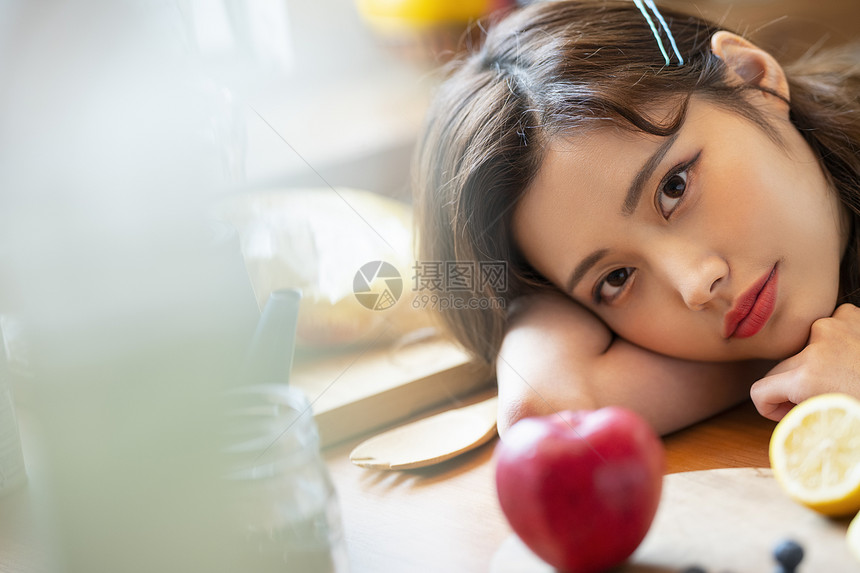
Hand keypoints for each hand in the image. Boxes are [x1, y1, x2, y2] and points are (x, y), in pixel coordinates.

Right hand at [750, 303, 859, 420]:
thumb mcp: (835, 425)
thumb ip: (801, 419)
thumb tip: (785, 423)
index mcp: (808, 377)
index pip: (760, 391)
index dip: (771, 408)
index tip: (791, 415)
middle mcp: (815, 345)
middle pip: (782, 367)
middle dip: (794, 386)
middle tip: (821, 402)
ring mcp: (834, 326)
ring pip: (803, 344)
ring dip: (816, 360)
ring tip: (842, 375)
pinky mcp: (851, 317)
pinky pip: (828, 326)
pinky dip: (835, 340)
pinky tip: (851, 354)